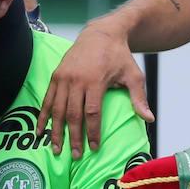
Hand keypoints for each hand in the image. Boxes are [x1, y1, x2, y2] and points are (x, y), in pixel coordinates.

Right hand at [37, 22, 154, 158]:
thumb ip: (138, 98)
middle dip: (74, 137)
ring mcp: (63, 78)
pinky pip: (47, 100)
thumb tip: (149, 119)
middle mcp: (76, 80)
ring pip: (57, 110)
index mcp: (95, 81)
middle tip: (76, 155)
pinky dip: (42, 117)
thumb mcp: (133, 74)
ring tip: (57, 149)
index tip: (94, 147)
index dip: (92, 132)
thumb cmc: (119, 56)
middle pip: (73, 115)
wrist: (100, 33)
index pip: (92, 113)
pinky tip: (40, 131)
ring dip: (56, 131)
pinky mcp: (55, 76)